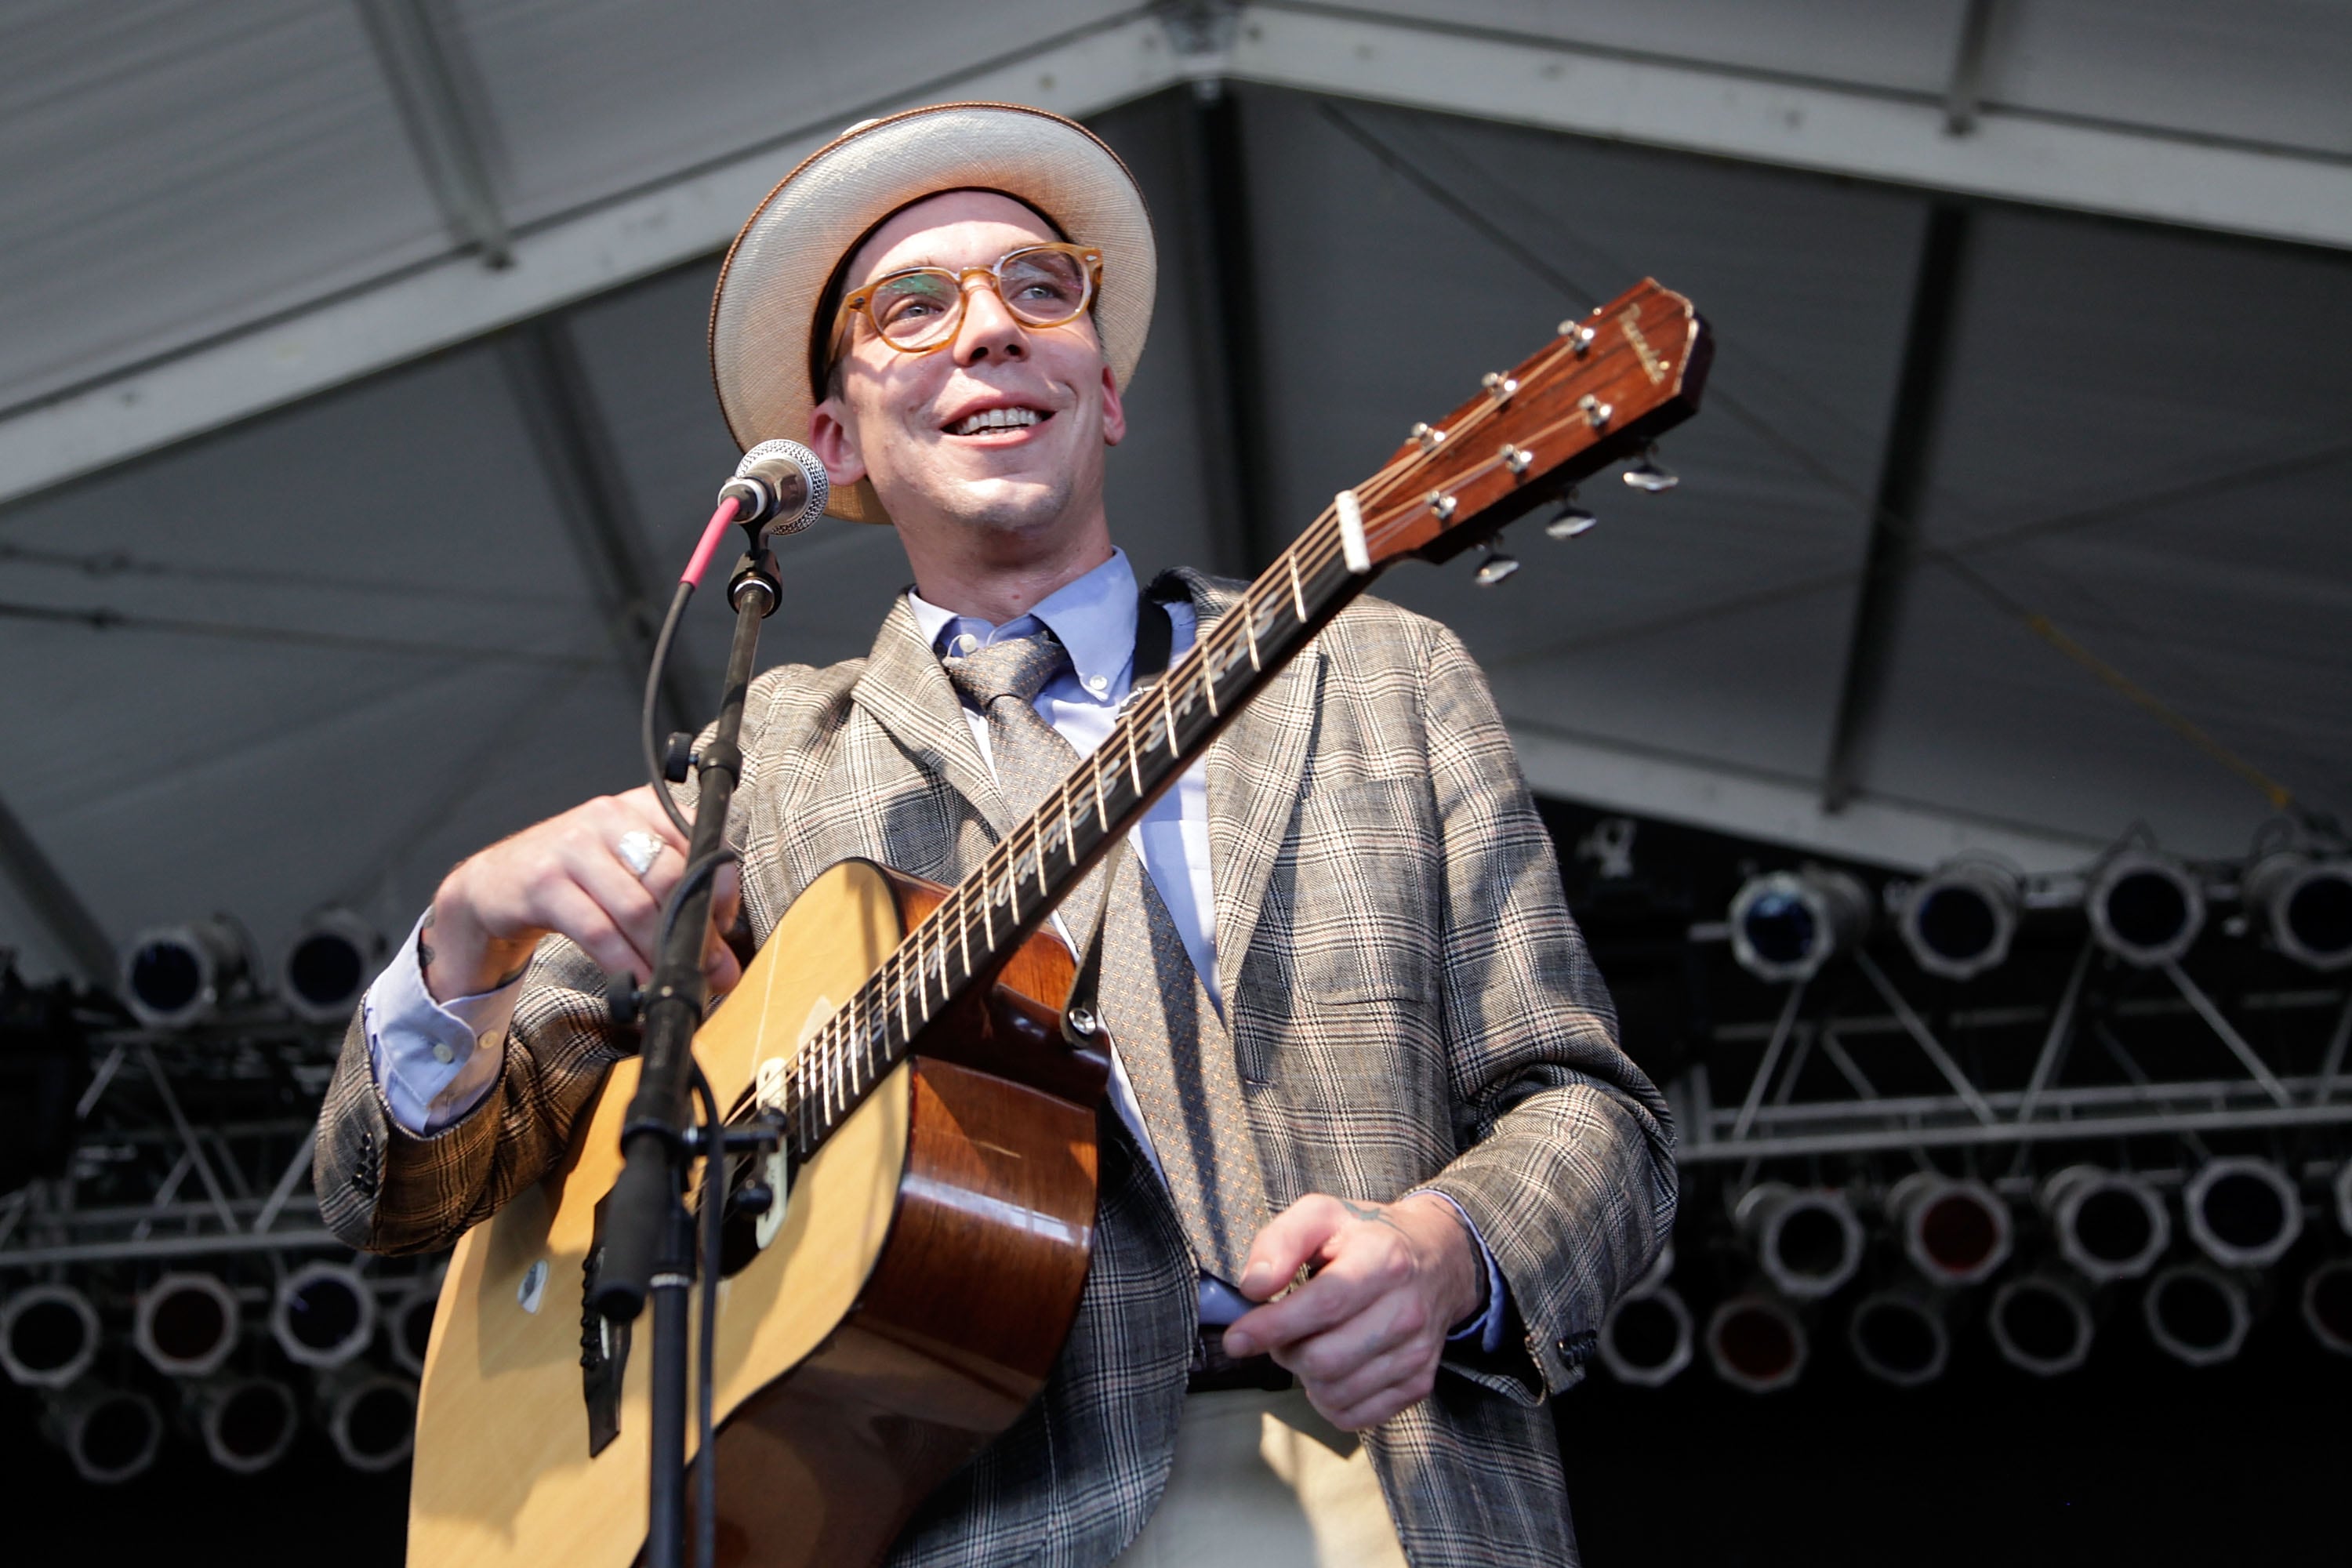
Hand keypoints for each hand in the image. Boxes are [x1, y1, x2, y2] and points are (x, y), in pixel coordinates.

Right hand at [420, 786, 742, 1002]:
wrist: (496, 882)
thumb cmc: (577, 877)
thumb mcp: (630, 871)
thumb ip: (676, 899)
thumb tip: (722, 960)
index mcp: (642, 806)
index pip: (700, 840)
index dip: (721, 889)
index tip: (725, 927)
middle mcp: (610, 817)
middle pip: (671, 877)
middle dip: (696, 931)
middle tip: (710, 969)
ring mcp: (574, 847)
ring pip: (636, 907)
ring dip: (661, 954)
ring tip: (674, 982)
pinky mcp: (544, 883)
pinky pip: (597, 931)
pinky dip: (624, 965)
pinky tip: (637, 985)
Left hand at [1220, 1192, 1481, 1431]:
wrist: (1437, 1258)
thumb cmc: (1366, 1236)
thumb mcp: (1321, 1214)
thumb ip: (1280, 1241)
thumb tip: (1254, 1287)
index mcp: (1382, 1260)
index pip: (1323, 1306)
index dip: (1272, 1328)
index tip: (1236, 1339)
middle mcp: (1406, 1310)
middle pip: (1325, 1360)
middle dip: (1286, 1351)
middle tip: (1283, 1332)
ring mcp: (1417, 1352)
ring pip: (1336, 1393)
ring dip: (1306, 1377)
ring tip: (1309, 1345)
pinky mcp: (1418, 1383)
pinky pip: (1356, 1416)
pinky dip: (1329, 1400)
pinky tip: (1331, 1369)